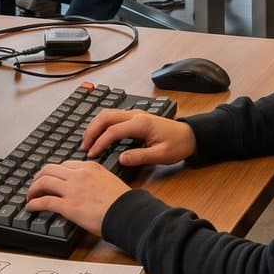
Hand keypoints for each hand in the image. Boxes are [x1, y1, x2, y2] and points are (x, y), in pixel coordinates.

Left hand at [26, 160, 127, 235]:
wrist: (127, 213)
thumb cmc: (123, 201)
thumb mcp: (109, 180)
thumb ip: (95, 179)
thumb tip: (88, 187)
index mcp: (90, 167)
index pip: (65, 164)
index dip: (54, 172)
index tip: (51, 178)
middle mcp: (78, 175)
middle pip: (49, 169)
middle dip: (39, 177)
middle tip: (36, 185)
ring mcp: (72, 189)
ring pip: (43, 182)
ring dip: (33, 189)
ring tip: (30, 195)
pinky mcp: (68, 206)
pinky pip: (44, 201)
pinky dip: (33, 203)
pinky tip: (30, 207)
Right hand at [79, 109, 196, 167]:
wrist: (189, 135)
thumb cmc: (177, 145)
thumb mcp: (161, 155)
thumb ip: (140, 157)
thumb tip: (121, 159)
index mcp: (141, 123)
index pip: (113, 131)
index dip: (100, 142)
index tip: (91, 155)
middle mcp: (135, 115)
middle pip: (106, 116)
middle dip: (91, 131)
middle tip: (83, 147)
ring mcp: (134, 114)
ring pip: (107, 113)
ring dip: (95, 126)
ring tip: (87, 142)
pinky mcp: (135, 117)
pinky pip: (113, 116)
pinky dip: (101, 124)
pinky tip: (98, 135)